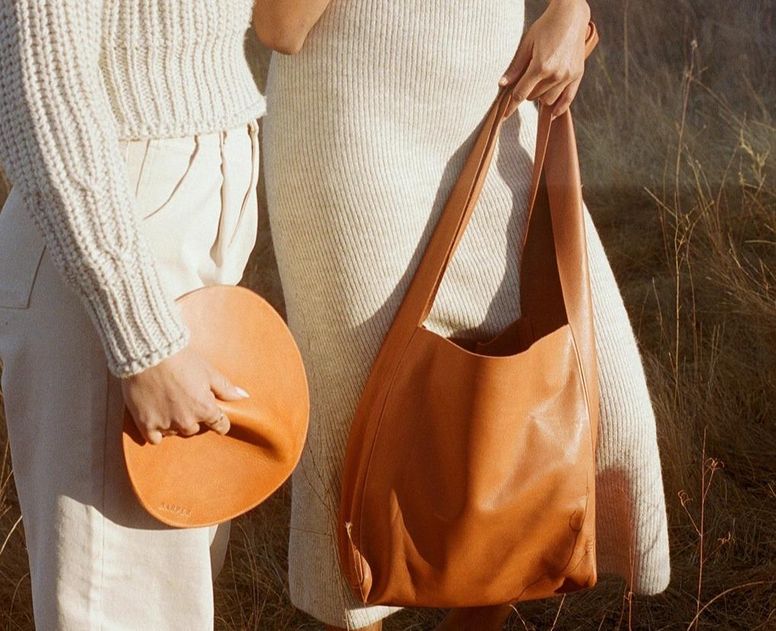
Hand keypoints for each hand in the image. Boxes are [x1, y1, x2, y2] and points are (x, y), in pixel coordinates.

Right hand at [121, 344, 249, 444]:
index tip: (213, 415)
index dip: (218, 420)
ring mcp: (166, 425)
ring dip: (173, 423)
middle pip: (194, 429)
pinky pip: (155, 439)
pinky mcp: (146, 425)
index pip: (220, 426)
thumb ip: (226, 388)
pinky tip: (154, 417)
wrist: (148, 354)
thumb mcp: (208, 372)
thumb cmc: (181, 360)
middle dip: (192, 418)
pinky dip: (155, 432)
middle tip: (184, 400)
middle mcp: (187, 421)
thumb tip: (243, 396)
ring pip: (174, 432)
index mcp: (206, 409)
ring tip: (166, 403)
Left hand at [499, 0, 590, 117]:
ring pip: (548, 100)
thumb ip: (516, 67)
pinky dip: (559, 108)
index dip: (511, 106)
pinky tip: (552, 113)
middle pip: (534, 97)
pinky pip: (568, 99)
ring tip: (539, 84)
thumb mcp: (527, 44)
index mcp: (540, 67)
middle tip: (526, 82)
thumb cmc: (546, 27)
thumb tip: (502, 85)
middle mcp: (555, 74)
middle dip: (527, 92)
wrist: (570, 16)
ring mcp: (568, 76)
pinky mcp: (577, 75)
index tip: (504, 115)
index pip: (521, 94)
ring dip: (541, 96)